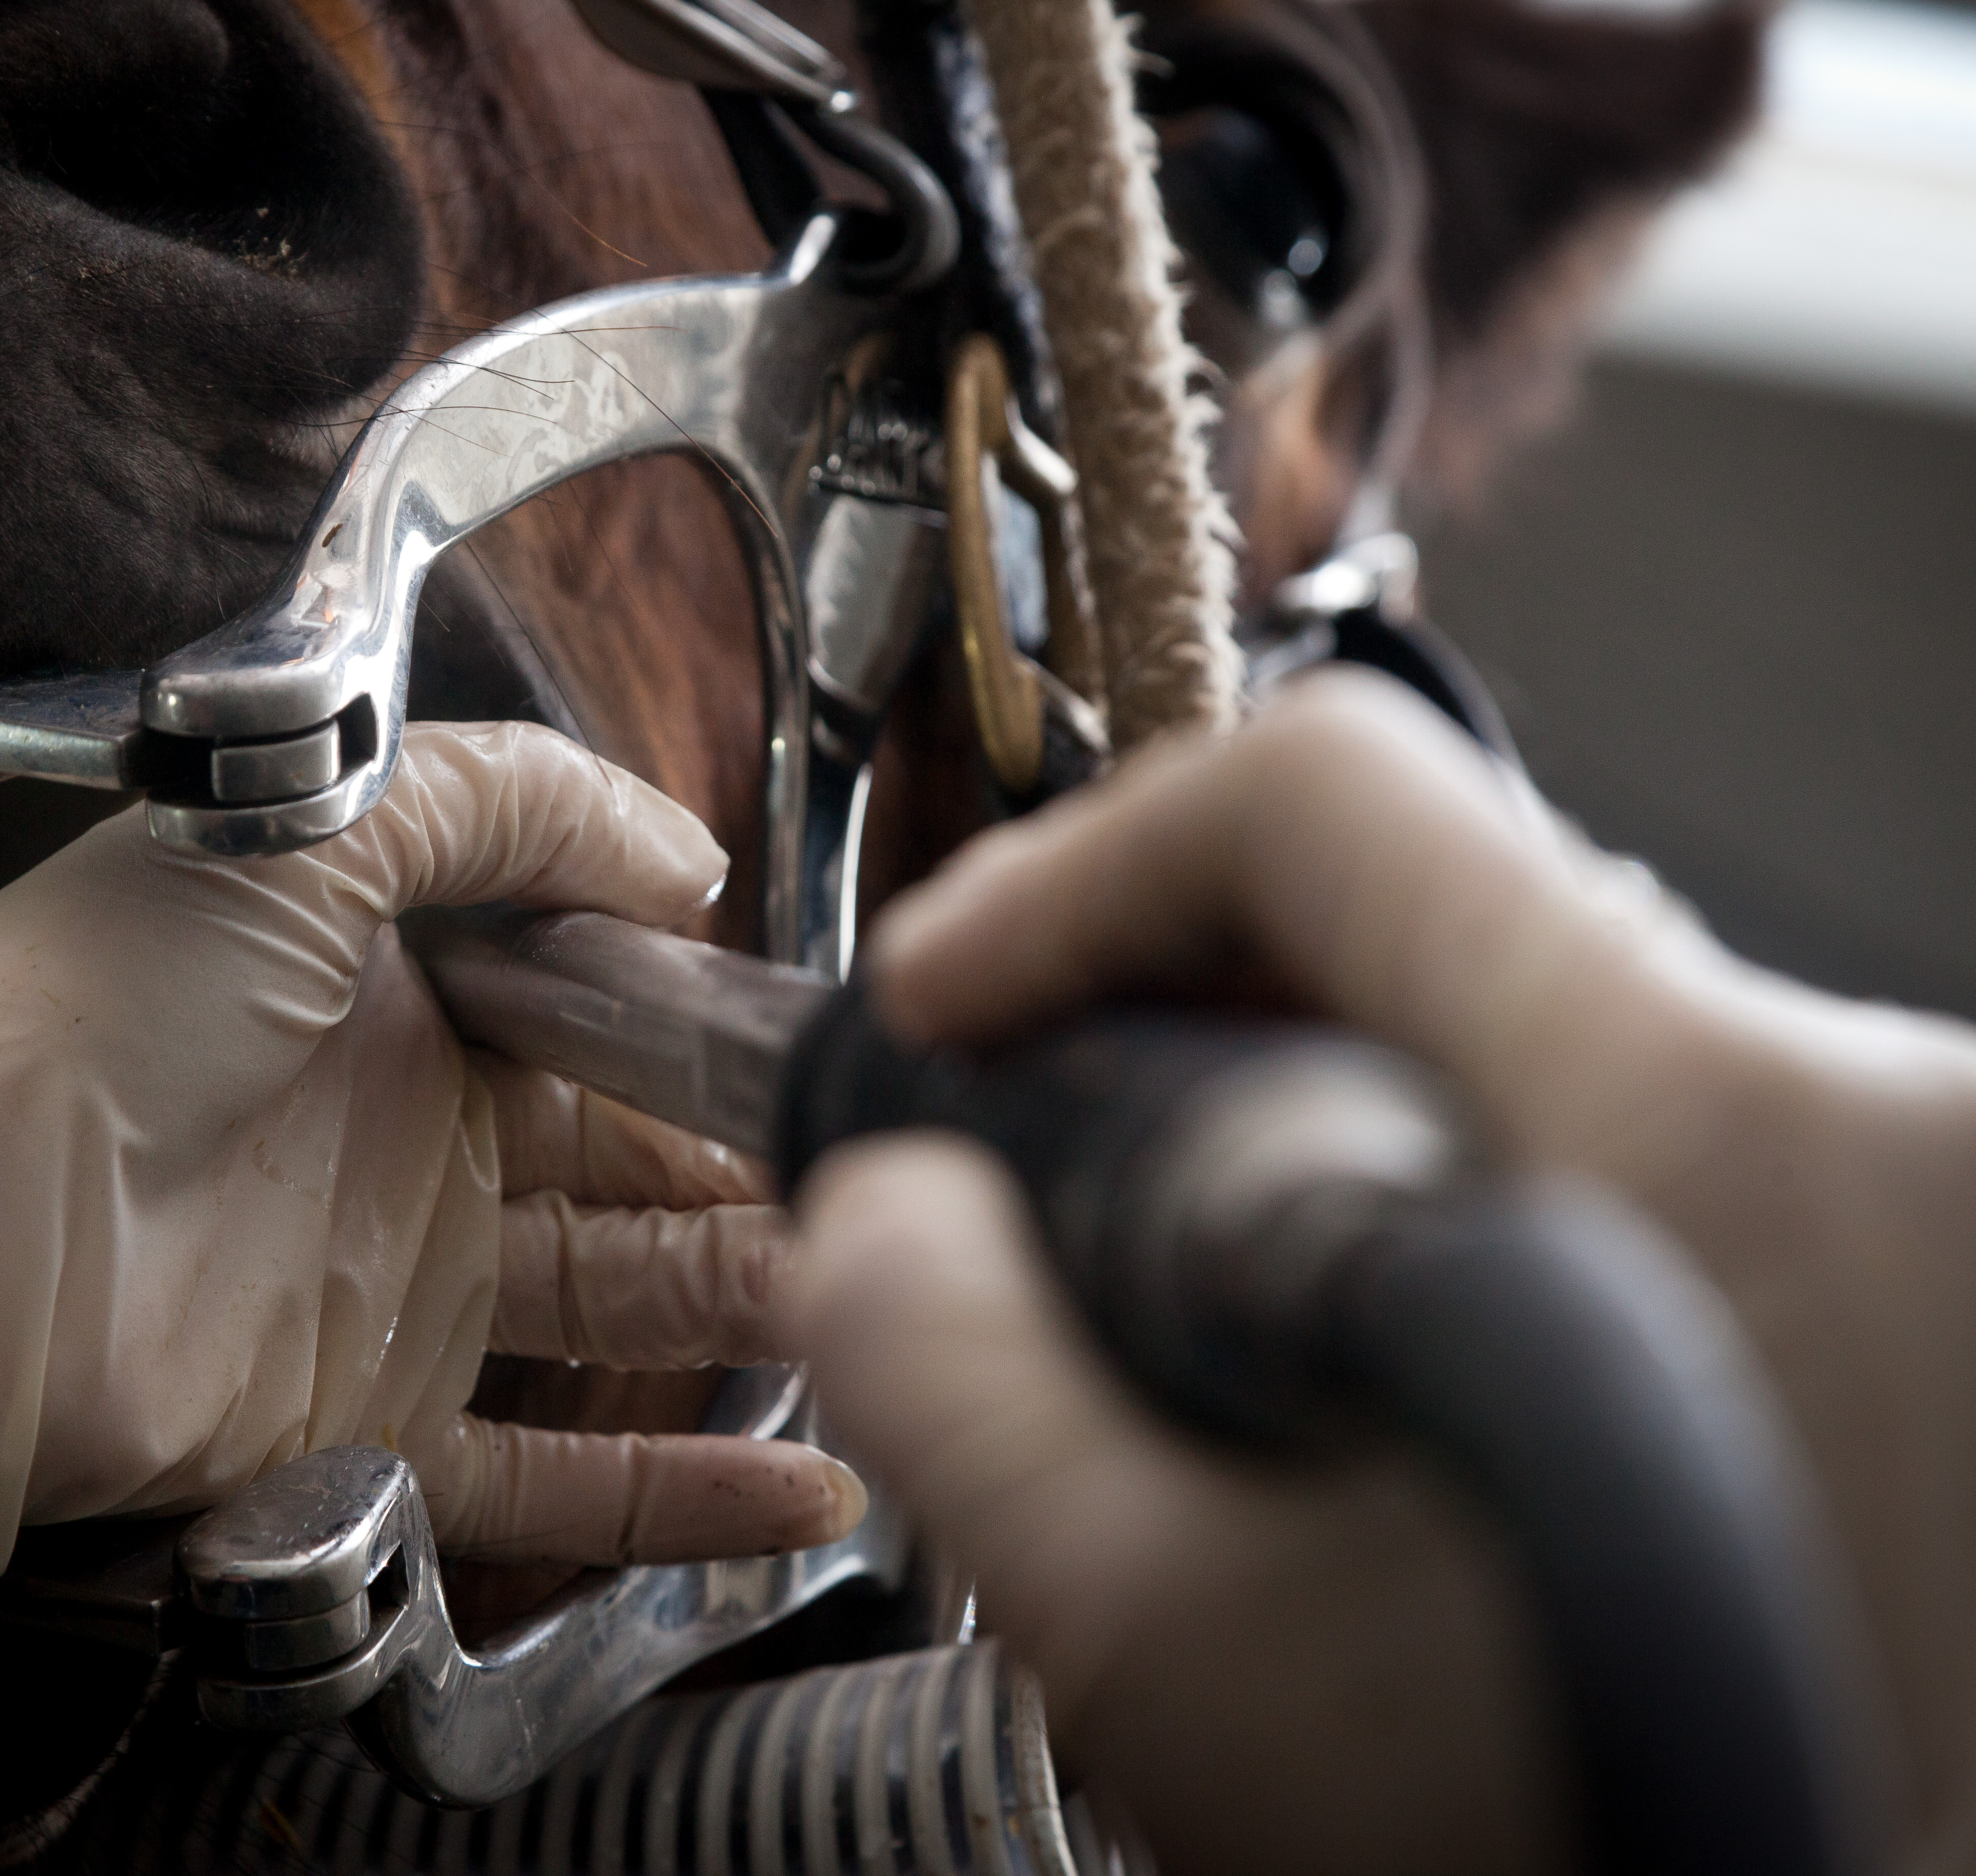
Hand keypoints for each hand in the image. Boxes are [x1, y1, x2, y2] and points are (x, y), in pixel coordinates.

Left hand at [0, 722, 859, 1738]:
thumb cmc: (95, 1012)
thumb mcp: (315, 829)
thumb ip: (514, 806)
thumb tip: (686, 856)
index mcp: (387, 991)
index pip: (582, 1004)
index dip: (695, 1021)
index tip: (809, 1039)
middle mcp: (400, 1138)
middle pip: (620, 1163)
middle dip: (749, 1174)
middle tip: (875, 1185)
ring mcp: (393, 1293)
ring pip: (614, 1313)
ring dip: (745, 1311)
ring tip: (867, 1303)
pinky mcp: (375, 1432)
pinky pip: (553, 1475)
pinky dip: (677, 1495)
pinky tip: (802, 1481)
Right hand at [778, 672, 1975, 1873]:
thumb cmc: (1601, 1855)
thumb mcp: (1185, 1655)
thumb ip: (968, 1387)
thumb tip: (887, 1214)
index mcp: (1696, 1140)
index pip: (1331, 799)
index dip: (1079, 870)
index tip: (965, 995)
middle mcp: (1879, 1123)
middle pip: (1437, 921)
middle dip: (1192, 1022)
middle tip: (1051, 1164)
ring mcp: (1940, 1202)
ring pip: (1541, 1047)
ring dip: (1336, 1132)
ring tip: (1221, 1323)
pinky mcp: (1951, 1282)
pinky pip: (1654, 1151)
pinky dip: (1470, 1208)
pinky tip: (1392, 1377)